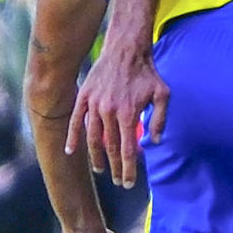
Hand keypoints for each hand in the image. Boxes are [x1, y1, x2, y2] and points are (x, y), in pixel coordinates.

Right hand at [67, 46, 169, 187]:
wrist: (127, 49)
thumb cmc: (147, 73)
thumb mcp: (162, 94)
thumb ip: (160, 119)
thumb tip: (154, 142)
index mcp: (129, 113)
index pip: (127, 150)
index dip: (128, 168)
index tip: (129, 182)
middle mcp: (109, 111)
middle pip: (109, 148)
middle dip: (115, 168)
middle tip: (119, 181)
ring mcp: (94, 104)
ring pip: (92, 137)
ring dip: (96, 157)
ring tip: (101, 170)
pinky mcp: (84, 96)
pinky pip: (75, 120)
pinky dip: (72, 137)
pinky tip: (70, 150)